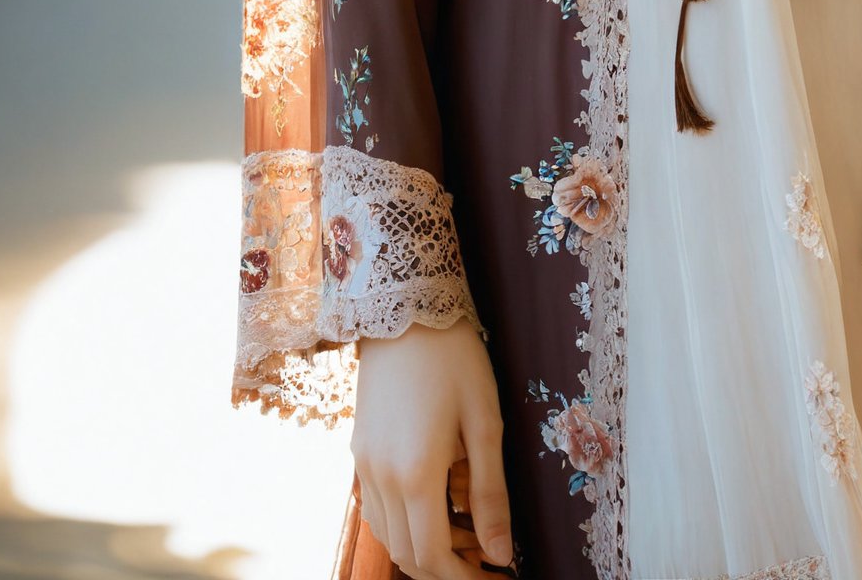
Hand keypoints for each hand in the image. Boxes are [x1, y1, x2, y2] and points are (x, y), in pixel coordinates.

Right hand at [353, 316, 511, 576]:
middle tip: (487, 560)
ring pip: (388, 536)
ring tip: (469, 533)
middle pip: (407, 555)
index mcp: (415, 474)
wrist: (403, 309)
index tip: (496, 577)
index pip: (433, 556)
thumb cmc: (454, 359)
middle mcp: (380, 478)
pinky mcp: (359, 452)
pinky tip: (437, 505)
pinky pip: (377, 509)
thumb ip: (491, 493)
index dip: (464, 579)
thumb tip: (502, 554)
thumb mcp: (484, 422)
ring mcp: (363, 466)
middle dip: (447, 570)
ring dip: (425, 549)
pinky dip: (405, 523)